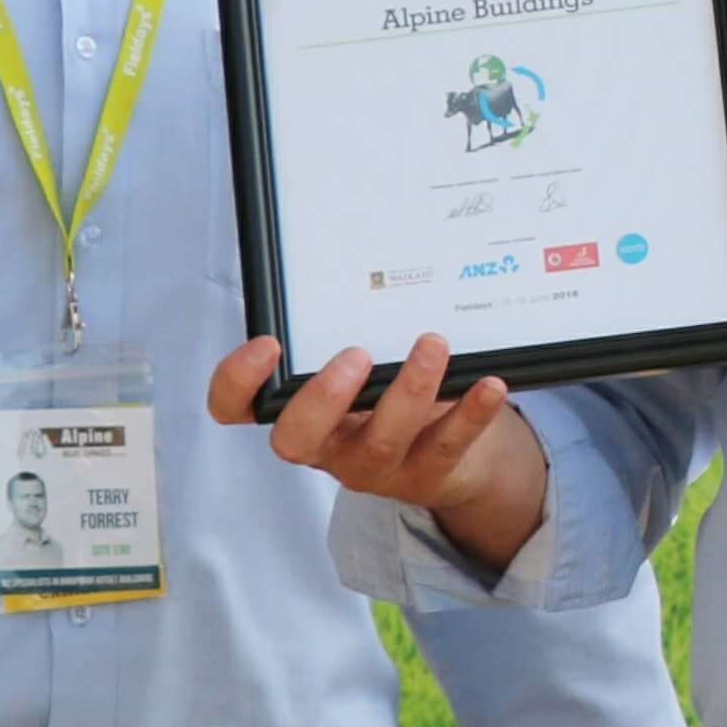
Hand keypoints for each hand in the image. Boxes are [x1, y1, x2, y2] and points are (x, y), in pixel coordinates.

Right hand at [219, 331, 549, 580]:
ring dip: (407, 392)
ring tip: (432, 344)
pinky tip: (490, 385)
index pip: (238, 409)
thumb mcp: (363, 369)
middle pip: (297, 440)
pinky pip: (448, 447)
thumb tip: (366, 252)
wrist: (449, 457)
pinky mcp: (428, 474)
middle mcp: (327, 445)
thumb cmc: (389, 396)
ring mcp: (376, 467)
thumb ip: (350, 330)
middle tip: (355, 355)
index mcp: (299, 412)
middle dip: (322, 399)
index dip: (236, 384)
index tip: (266, 344)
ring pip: (381, 442)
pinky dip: (471, 414)